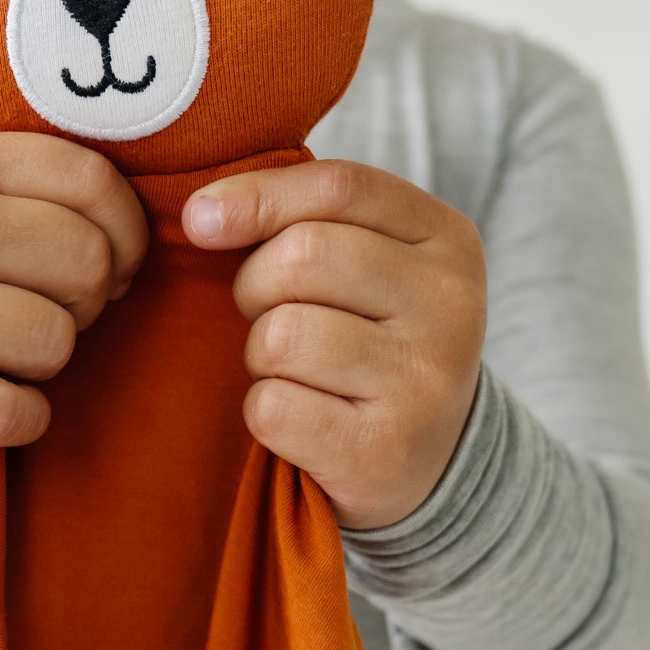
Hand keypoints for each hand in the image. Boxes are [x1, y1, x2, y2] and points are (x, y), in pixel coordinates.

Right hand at [0, 133, 147, 447]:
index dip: (128, 233)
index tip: (118, 265)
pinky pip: (14, 413)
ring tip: (0, 351)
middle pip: (85, 266)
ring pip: (55, 342)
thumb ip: (33, 180)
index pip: (90, 182)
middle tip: (43, 311)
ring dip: (47, 362)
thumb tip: (158, 219)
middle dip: (84, 302)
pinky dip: (21, 418)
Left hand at [182, 160, 486, 529]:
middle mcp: (449, 307)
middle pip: (304, 255)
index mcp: (448, 241)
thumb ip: (303, 218)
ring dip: (260, 355)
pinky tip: (300, 418)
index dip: (257, 196)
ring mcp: (421, 384)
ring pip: (281, 335)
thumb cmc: (374, 343)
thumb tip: (200, 214)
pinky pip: (272, 407)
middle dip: (255, 285)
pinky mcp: (380, 453)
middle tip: (267, 316)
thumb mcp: (369, 263)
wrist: (432, 462)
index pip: (339, 188)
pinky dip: (264, 412)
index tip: (200, 220)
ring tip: (292, 370)